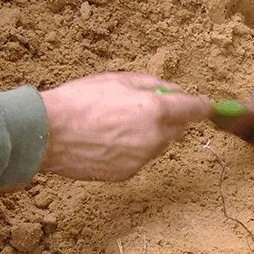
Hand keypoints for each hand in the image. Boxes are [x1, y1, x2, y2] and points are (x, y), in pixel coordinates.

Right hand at [39, 72, 213, 180]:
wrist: (46, 134)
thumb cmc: (78, 101)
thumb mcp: (117, 79)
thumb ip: (152, 84)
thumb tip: (175, 91)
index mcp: (154, 110)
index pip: (193, 108)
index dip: (202, 105)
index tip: (208, 106)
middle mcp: (153, 137)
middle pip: (178, 129)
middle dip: (170, 119)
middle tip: (144, 109)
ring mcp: (141, 159)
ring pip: (159, 145)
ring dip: (150, 135)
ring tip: (117, 125)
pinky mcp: (127, 173)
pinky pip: (140, 158)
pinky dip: (133, 150)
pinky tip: (108, 141)